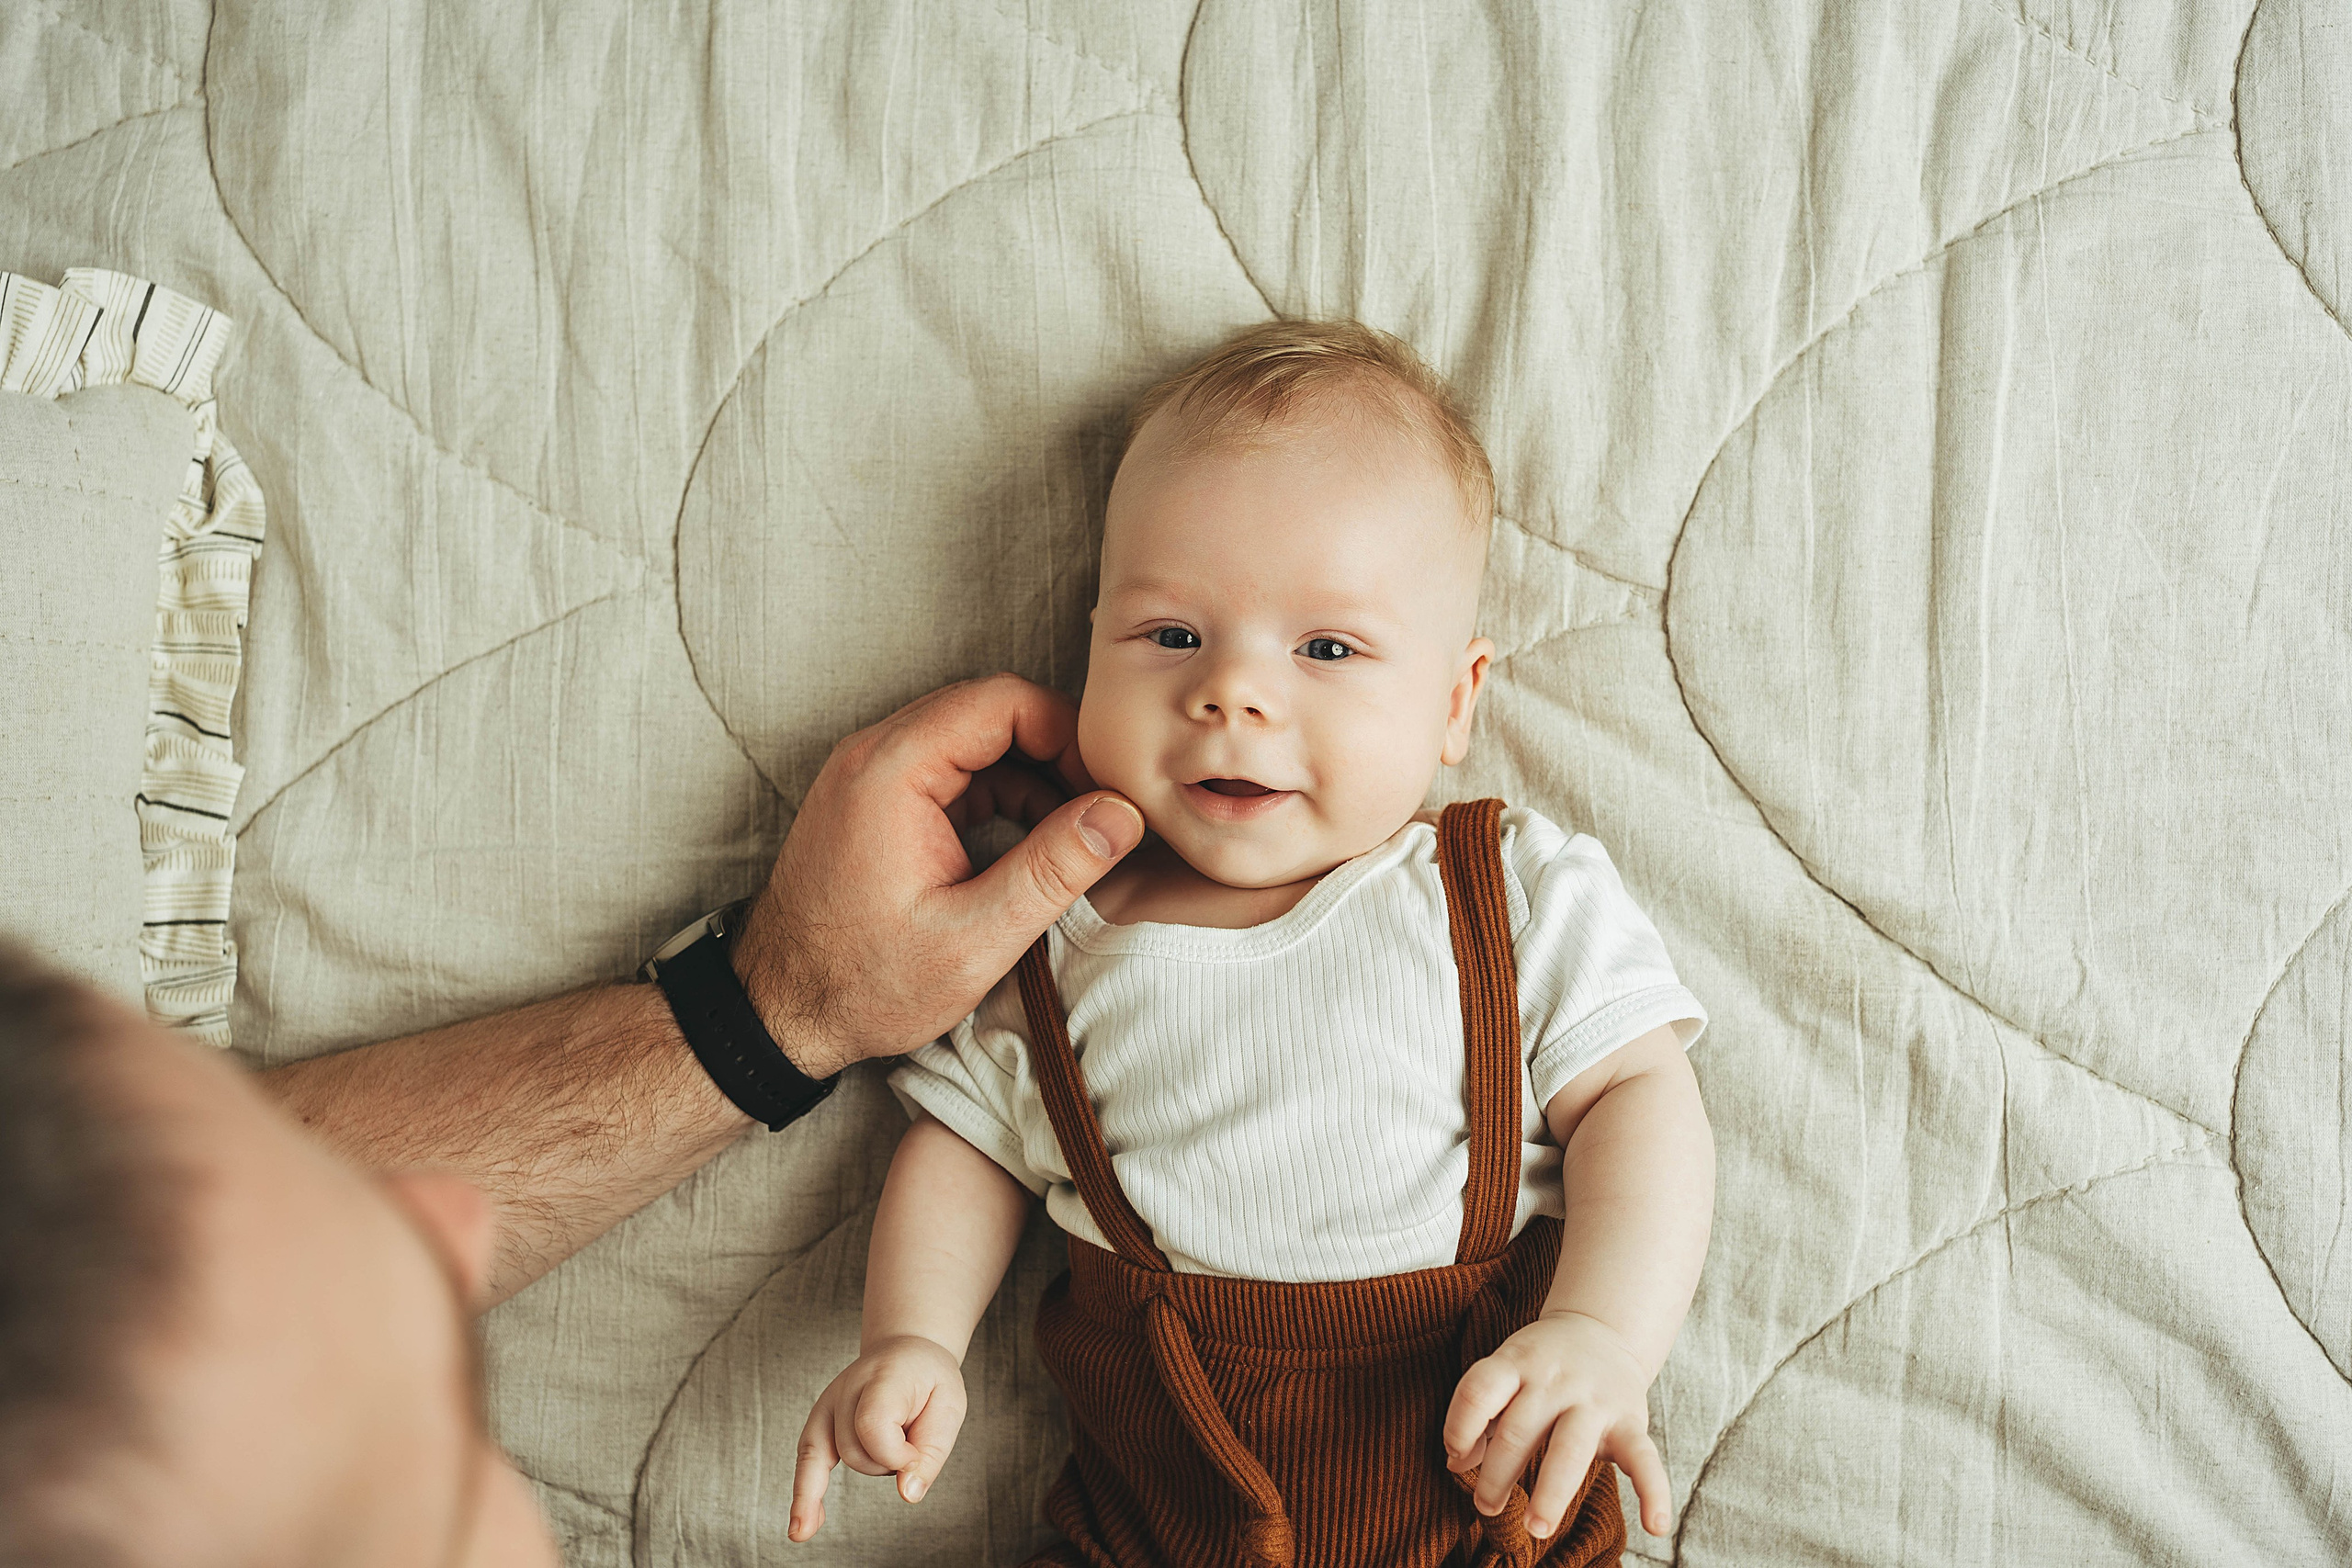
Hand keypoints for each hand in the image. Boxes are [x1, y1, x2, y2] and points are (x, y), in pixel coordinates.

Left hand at [732, 674, 1144, 1077]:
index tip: (1107, 789)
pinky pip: (952, 769)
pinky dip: (999, 795)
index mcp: (892, 770)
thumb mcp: (974, 938)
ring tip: (1073, 837)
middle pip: (991, 710)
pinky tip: (1031, 845)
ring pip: (975, 739)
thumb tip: (1120, 816)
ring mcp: (871, 772)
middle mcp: (875, 753)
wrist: (778, 1010)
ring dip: (1032, 776)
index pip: (1003, 700)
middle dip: (1057, 754)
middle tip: (1100, 812)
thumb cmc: (863, 984)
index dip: (1069, 735)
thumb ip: (1053, 869)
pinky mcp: (877, 798)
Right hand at [790, 1334, 967, 1540]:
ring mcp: (828, 1403)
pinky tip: (802, 1530)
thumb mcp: (950, 1407)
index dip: (897, 1454)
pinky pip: (806, 1461)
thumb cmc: (930, 1380)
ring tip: (895, 1437)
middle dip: (889, 1461)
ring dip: (874, 1463)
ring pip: (842, 1459)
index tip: (916, 1455)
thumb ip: (931, 1453)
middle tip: (914, 1436)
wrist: (907, 1351)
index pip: (871, 1425)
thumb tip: (907, 1495)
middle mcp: (848, 1387)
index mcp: (884, 1376)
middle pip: (856, 1450)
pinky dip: (804, 1496)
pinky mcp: (819, 1421)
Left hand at [1443, 1311, 1671, 1539]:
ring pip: (1570, 1449)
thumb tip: (1456, 1462)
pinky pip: (1645, 1459)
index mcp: (1517, 1363)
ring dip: (1549, 1493)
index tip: (1455, 1458)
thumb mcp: (1507, 1372)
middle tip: (1485, 1508)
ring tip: (1535, 1527)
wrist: (1601, 1330)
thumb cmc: (1540, 1365)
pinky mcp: (1630, 1421)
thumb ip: (1481, 1413)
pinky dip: (1654, 1492)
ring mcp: (1595, 1400)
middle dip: (1498, 1475)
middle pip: (1519, 1429)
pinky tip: (1655, 1527)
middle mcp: (1555, 1380)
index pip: (1479, 1390)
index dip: (1460, 1426)